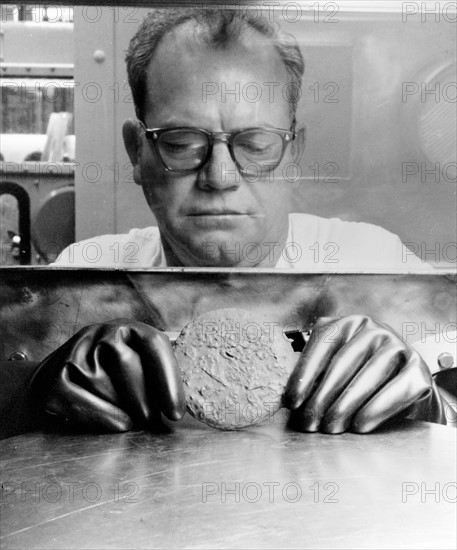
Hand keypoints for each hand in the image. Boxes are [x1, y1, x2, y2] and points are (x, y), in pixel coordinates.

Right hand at [29, 319, 185, 431]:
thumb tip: (196, 394)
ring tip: (132, 420)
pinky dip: (103, 417)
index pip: (153, 344)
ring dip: (122, 408)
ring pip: (102, 382)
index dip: (168, 378)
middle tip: (154, 422)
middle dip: (144, 398)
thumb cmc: (113, 380)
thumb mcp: (138, 367)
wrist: (57, 382)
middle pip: (127, 363)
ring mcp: (75, 351)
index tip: (176, 412)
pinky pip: (81, 399)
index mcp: (130, 328)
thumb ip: (160, 375)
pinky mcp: (53, 376)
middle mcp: (101, 332)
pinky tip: (119, 425)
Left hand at [283, 315, 446, 433]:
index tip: (291, 402)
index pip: (320, 346)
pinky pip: (395, 389)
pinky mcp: (417, 367)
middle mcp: (371, 329)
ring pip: (366, 378)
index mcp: (345, 324)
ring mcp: (397, 345)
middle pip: (341, 364)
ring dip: (344, 406)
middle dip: (321, 398)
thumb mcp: (333, 369)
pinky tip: (359, 425)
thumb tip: (286, 400)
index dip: (303, 376)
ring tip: (330, 428)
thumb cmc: (358, 378)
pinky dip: (375, 409)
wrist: (402, 386)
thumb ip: (313, 375)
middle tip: (308, 424)